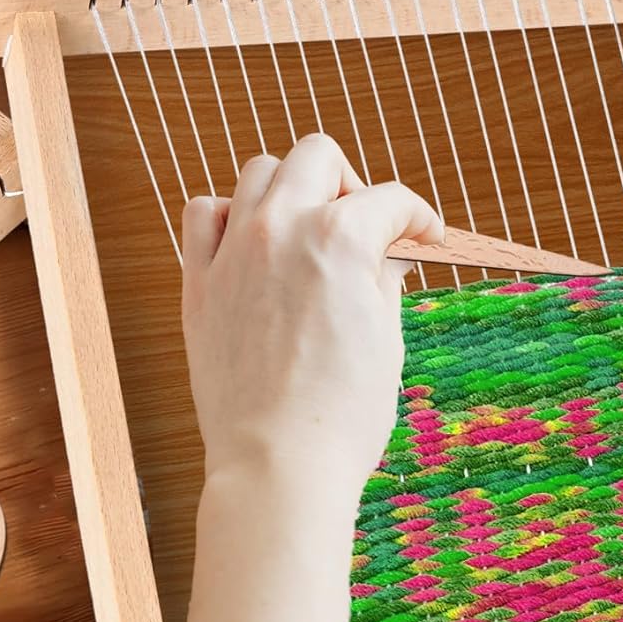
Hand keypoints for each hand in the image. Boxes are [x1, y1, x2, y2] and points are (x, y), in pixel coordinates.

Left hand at [177, 135, 441, 621]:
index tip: (423, 239)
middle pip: (316, 157)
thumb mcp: (384, 340)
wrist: (277, 464)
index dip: (418, 218)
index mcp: (341, 238)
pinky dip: (228, 216)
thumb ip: (383, 282)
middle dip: (349, 182)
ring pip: (258, 173)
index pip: (390, 200)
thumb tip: (387, 258)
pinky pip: (203, 215)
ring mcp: (233, 253)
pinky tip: (249, 246)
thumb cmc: (343, 415)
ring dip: (289, 190)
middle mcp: (282, 229)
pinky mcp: (199, 284)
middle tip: (361, 226)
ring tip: (305, 231)